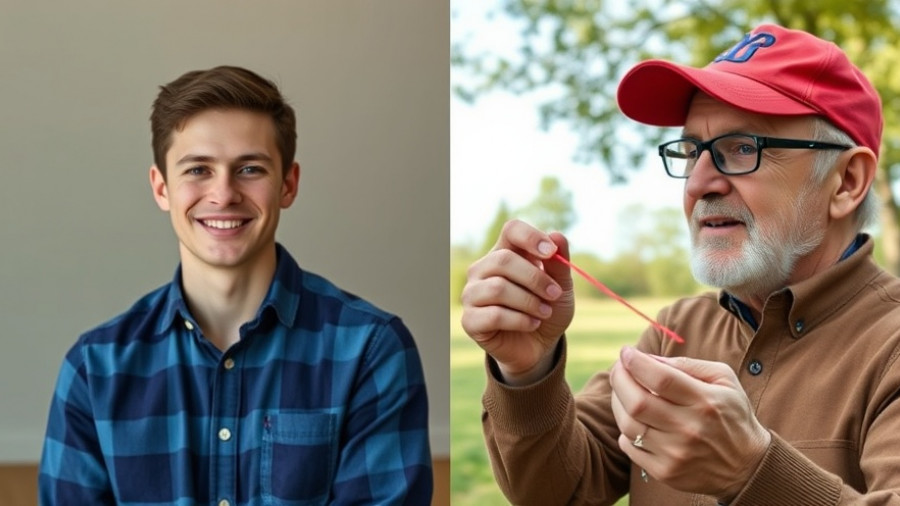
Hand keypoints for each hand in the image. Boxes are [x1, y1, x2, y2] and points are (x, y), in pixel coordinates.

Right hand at [460, 220, 574, 384]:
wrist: (539, 346)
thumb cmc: (546, 309)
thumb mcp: (561, 287)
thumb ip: (559, 264)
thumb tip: (557, 236)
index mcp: (505, 252)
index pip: (511, 230)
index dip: (530, 237)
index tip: (550, 253)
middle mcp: (483, 269)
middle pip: (503, 260)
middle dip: (535, 278)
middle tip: (555, 294)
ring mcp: (472, 294)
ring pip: (498, 288)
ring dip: (529, 301)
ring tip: (545, 312)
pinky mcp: (470, 320)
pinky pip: (494, 315)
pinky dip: (520, 320)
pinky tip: (532, 324)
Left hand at [610, 347, 769, 500]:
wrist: (747, 466)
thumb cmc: (731, 415)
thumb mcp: (723, 380)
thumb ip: (687, 364)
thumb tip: (649, 358)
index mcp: (705, 401)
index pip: (660, 378)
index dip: (636, 362)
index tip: (626, 352)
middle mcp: (689, 429)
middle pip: (637, 402)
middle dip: (619, 379)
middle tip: (619, 368)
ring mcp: (675, 453)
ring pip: (628, 424)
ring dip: (618, 403)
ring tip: (623, 391)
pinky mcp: (665, 472)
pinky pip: (629, 447)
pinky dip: (624, 430)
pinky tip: (635, 420)